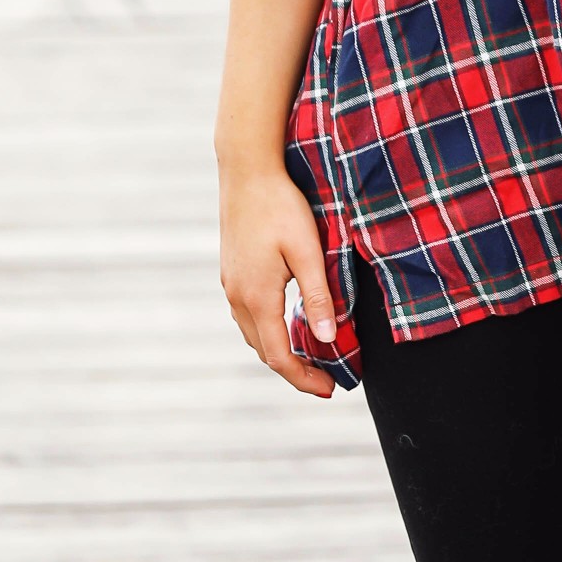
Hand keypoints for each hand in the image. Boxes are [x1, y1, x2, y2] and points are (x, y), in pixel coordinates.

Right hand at [219, 161, 342, 397]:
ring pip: (254, 334)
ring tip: (311, 358)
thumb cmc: (281, 206)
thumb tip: (327, 339)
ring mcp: (231, 284)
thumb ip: (318, 296)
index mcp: (257, 296)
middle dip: (294, 370)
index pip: (279, 355)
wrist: (246, 171)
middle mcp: (237, 296)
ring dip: (280, 352)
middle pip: (264, 351)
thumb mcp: (308, 251)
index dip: (304, 378)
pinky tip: (288, 325)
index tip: (330, 390)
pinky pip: (248, 316)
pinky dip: (269, 331)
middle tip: (326, 380)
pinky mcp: (231, 272)